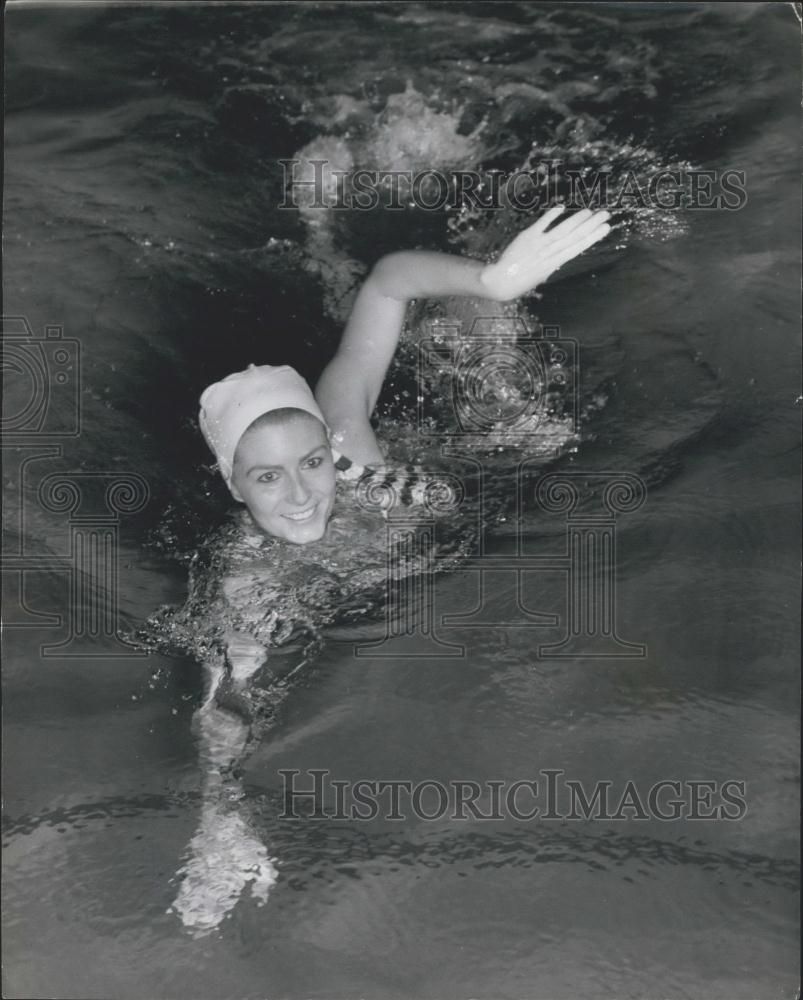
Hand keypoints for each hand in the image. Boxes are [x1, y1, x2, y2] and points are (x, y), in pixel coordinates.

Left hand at [480, 206, 610, 300]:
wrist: (502, 281)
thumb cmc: (523, 280)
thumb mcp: (543, 274)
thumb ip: (554, 262)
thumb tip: (564, 254)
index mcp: (555, 263)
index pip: (578, 247)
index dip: (593, 237)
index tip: (605, 228)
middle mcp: (550, 253)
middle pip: (575, 237)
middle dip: (592, 225)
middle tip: (605, 214)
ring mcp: (539, 245)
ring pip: (562, 231)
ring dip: (577, 220)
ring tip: (590, 211)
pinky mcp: (527, 237)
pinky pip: (541, 224)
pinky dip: (551, 216)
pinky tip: (561, 207)